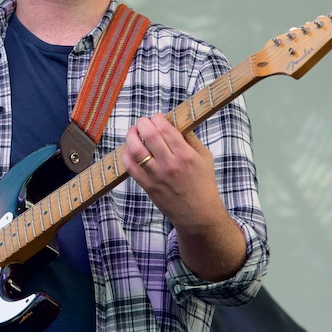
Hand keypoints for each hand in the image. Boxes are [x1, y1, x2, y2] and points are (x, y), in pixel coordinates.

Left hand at [122, 113, 245, 280]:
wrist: (198, 213)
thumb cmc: (203, 183)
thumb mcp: (204, 157)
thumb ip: (191, 139)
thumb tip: (175, 122)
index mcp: (186, 154)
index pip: (166, 128)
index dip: (157, 118)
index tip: (156, 118)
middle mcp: (170, 163)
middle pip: (149, 135)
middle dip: (142, 123)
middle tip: (142, 122)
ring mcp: (157, 176)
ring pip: (136, 150)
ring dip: (131, 136)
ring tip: (132, 132)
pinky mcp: (148, 186)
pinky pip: (130, 168)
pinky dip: (126, 156)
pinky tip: (128, 151)